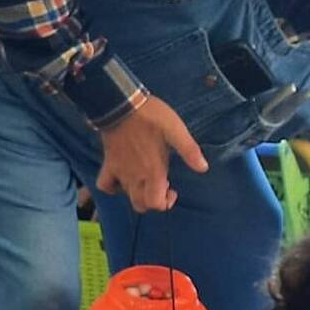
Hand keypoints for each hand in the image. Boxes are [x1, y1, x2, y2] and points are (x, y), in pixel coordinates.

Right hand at [97, 96, 207, 212]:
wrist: (121, 104)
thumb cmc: (151, 117)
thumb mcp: (176, 130)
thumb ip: (189, 150)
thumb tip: (203, 168)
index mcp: (152, 172)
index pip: (155, 204)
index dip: (165, 202)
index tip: (172, 189)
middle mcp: (135, 177)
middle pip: (141, 205)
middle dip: (153, 201)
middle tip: (161, 185)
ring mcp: (119, 171)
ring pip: (126, 197)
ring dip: (138, 195)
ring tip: (147, 181)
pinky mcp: (109, 164)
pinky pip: (105, 184)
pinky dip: (113, 187)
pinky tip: (123, 179)